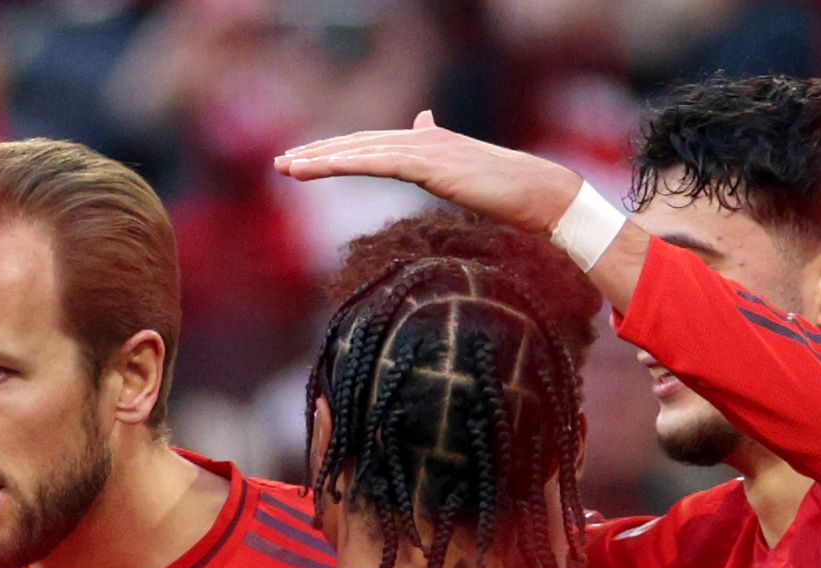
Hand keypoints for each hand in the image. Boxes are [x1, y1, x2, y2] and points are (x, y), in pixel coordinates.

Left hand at [276, 111, 585, 235]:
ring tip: (287, 168)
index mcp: (428, 142)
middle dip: (317, 153)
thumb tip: (424, 121)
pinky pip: (380, 161)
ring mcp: (427, 147)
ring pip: (362, 150)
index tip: (303, 163)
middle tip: (280, 163)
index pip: (371, 146)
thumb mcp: (464, 171)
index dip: (336, 152)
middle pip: (359, 143)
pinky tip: (322, 168)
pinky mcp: (432, 163)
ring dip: (322, 159)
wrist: (539, 193)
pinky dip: (348, 162)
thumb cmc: (508, 192)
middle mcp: (424, 138)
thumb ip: (439, 150)